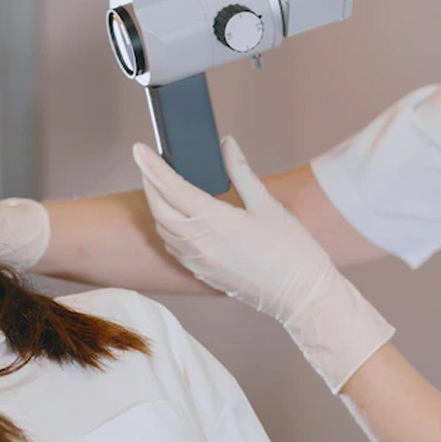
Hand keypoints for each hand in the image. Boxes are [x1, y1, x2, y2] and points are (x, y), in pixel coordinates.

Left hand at [133, 136, 394, 391]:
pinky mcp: (204, 274)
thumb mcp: (268, 205)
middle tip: (149, 164)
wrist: (302, 296)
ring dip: (157, 206)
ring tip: (160, 186)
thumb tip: (226, 145)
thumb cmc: (292, 250)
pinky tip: (177, 219)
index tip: (138, 149)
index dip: (152, 166)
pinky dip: (168, 228)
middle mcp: (200, 243)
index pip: (172, 187)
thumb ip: (241, 172)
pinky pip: (174, 248)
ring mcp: (199, 262)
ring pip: (164, 230)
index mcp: (215, 221)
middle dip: (150, 184)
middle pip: (160, 209)